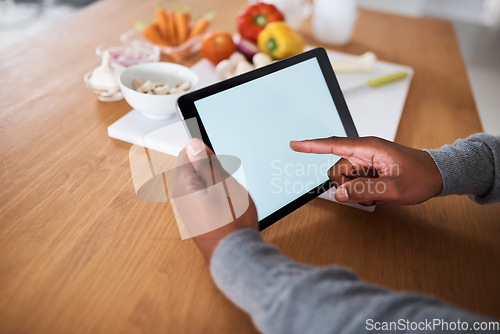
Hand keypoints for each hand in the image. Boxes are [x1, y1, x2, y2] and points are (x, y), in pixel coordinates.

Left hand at [172, 138, 257, 261]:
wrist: (234, 256)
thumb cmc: (231, 223)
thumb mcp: (223, 185)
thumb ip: (206, 164)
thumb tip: (193, 144)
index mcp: (184, 186)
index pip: (186, 154)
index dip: (205, 153)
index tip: (218, 163)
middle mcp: (181, 198)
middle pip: (193, 169)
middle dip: (212, 170)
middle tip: (227, 183)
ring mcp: (188, 209)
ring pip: (201, 184)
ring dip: (216, 184)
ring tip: (228, 197)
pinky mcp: (196, 218)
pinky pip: (204, 197)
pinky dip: (216, 197)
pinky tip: (227, 207)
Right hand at [290, 136, 442, 204]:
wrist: (438, 175)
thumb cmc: (421, 176)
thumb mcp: (393, 188)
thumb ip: (363, 191)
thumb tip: (339, 194)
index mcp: (367, 148)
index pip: (333, 145)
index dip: (312, 145)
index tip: (294, 144)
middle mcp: (363, 153)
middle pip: (337, 170)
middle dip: (346, 186)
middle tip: (368, 193)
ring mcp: (366, 162)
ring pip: (344, 180)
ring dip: (356, 191)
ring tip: (378, 193)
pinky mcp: (369, 170)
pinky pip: (354, 184)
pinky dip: (362, 192)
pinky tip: (379, 193)